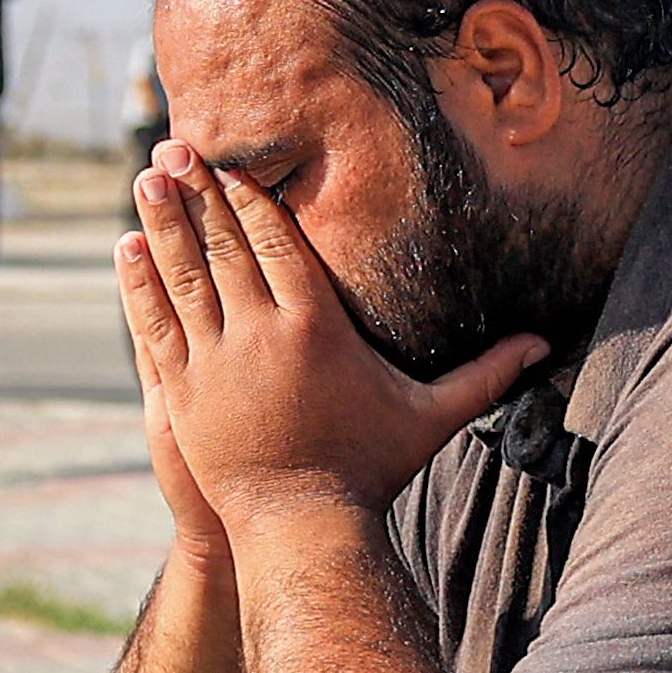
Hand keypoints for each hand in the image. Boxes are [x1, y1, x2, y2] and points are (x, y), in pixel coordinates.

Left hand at [119, 143, 542, 527]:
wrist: (302, 527)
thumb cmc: (370, 470)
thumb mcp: (429, 417)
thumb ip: (484, 374)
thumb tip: (545, 344)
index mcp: (315, 325)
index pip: (276, 242)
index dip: (249, 198)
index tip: (229, 162)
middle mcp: (260, 333)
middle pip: (223, 245)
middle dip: (197, 191)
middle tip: (175, 144)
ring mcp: (215, 361)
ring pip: (181, 275)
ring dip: (161, 222)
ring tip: (146, 179)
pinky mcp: (182, 391)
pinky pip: (154, 323)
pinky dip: (138, 282)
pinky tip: (126, 247)